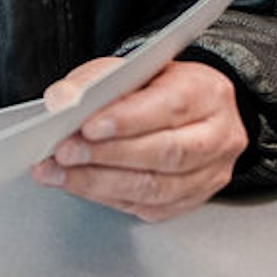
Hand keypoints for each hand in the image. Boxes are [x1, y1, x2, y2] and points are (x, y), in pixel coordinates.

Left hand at [30, 58, 248, 220]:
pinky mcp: (191, 200)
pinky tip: (77, 184)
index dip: (127, 120)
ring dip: (98, 182)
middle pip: (166, 152)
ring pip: (156, 188)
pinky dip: (106, 197)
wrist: (183, 110)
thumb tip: (62, 100)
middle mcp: (218, 136)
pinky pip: (148, 207)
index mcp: (207, 93)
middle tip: (63, 152)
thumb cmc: (154, 88)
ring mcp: (209, 173)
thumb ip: (93, 80)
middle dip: (107, 155)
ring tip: (58, 172)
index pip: (170, 107)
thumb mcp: (126, 69)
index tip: (87, 126)